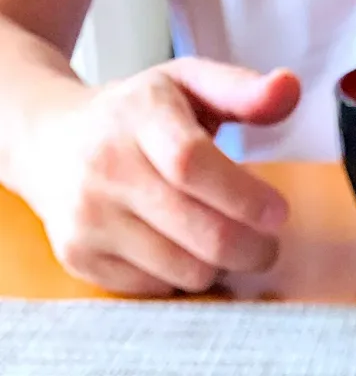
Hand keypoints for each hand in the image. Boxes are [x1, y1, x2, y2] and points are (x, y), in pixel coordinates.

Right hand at [21, 58, 300, 294]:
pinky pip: (159, 289)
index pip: (194, 165)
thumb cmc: (135, 118)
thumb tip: (289, 89)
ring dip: (218, 267)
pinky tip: (176, 249)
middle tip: (266, 245)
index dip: (245, 198)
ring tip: (216, 241)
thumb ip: (241, 91)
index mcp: (136, 117)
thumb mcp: (185, 86)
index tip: (278, 213)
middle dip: (252, 250)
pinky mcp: (80, 256)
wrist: (47, 143)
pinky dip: (180, 278)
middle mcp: (104, 167)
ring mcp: (88, 217)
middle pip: (203, 234)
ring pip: (188, 272)